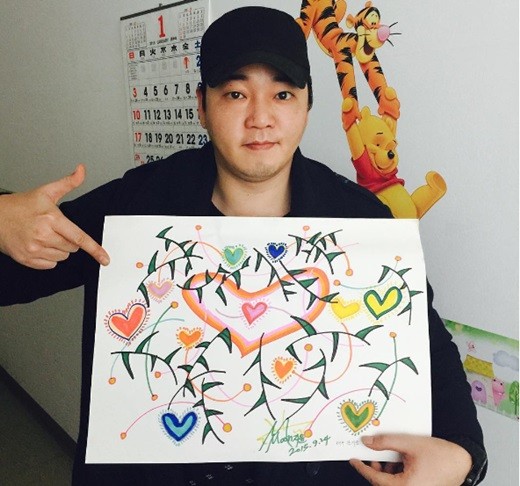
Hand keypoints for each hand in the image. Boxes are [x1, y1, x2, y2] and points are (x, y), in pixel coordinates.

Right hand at [0, 165, 109, 269]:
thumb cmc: (21, 205)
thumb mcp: (46, 191)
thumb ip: (68, 183)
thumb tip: (81, 170)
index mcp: (51, 219)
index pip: (79, 237)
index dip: (94, 249)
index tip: (105, 258)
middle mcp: (42, 235)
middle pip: (72, 248)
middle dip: (69, 240)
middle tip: (56, 229)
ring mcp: (33, 249)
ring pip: (62, 257)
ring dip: (60, 249)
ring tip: (46, 236)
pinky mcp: (27, 259)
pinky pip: (50, 265)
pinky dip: (49, 257)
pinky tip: (40, 245)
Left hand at [350, 434, 471, 485]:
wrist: (463, 461)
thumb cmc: (440, 454)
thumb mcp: (409, 443)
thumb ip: (386, 442)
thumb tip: (367, 442)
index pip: (376, 480)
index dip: (363, 469)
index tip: (353, 460)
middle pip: (384, 484)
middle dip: (376, 470)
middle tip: (371, 455)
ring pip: (393, 485)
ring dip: (387, 473)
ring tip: (390, 457)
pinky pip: (402, 485)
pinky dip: (397, 476)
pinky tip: (400, 463)